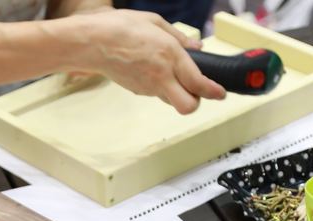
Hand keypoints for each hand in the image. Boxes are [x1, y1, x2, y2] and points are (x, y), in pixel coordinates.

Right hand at [73, 9, 225, 113]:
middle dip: (196, 102)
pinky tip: (152, 71)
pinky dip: (161, 87)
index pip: (199, 83)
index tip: (220, 93)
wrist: (92, 42)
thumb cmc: (121, 27)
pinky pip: (157, 94)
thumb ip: (180, 38)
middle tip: (197, 91)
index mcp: (170, 56)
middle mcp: (161, 76)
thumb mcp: (155, 22)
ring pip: (172, 100)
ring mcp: (148, 87)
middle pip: (188, 106)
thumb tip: (198, 49)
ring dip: (177, 93)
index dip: (214, 92)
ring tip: (170, 74)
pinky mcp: (138, 91)